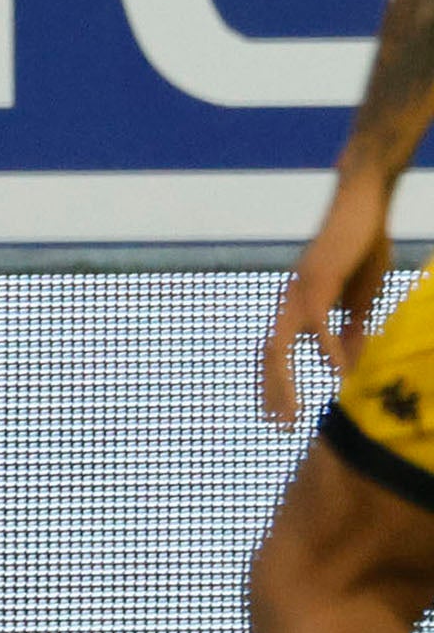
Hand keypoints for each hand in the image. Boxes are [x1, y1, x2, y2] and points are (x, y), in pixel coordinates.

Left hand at [265, 175, 395, 425]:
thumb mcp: (357, 300)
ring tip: (294, 414)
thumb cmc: (361, 249)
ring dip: (286, 382)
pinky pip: (319, 321)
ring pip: (281, 343)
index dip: (272, 386)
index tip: (276, 418)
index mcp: (295, 307)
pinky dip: (326, 347)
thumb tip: (344, 369)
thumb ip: (349, 332)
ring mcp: (299, 290)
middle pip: (268, 355)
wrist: (364, 204)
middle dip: (271, 394)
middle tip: (279, 428)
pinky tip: (336, 372)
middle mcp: (289, 300)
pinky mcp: (319, 278)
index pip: (274, 354)